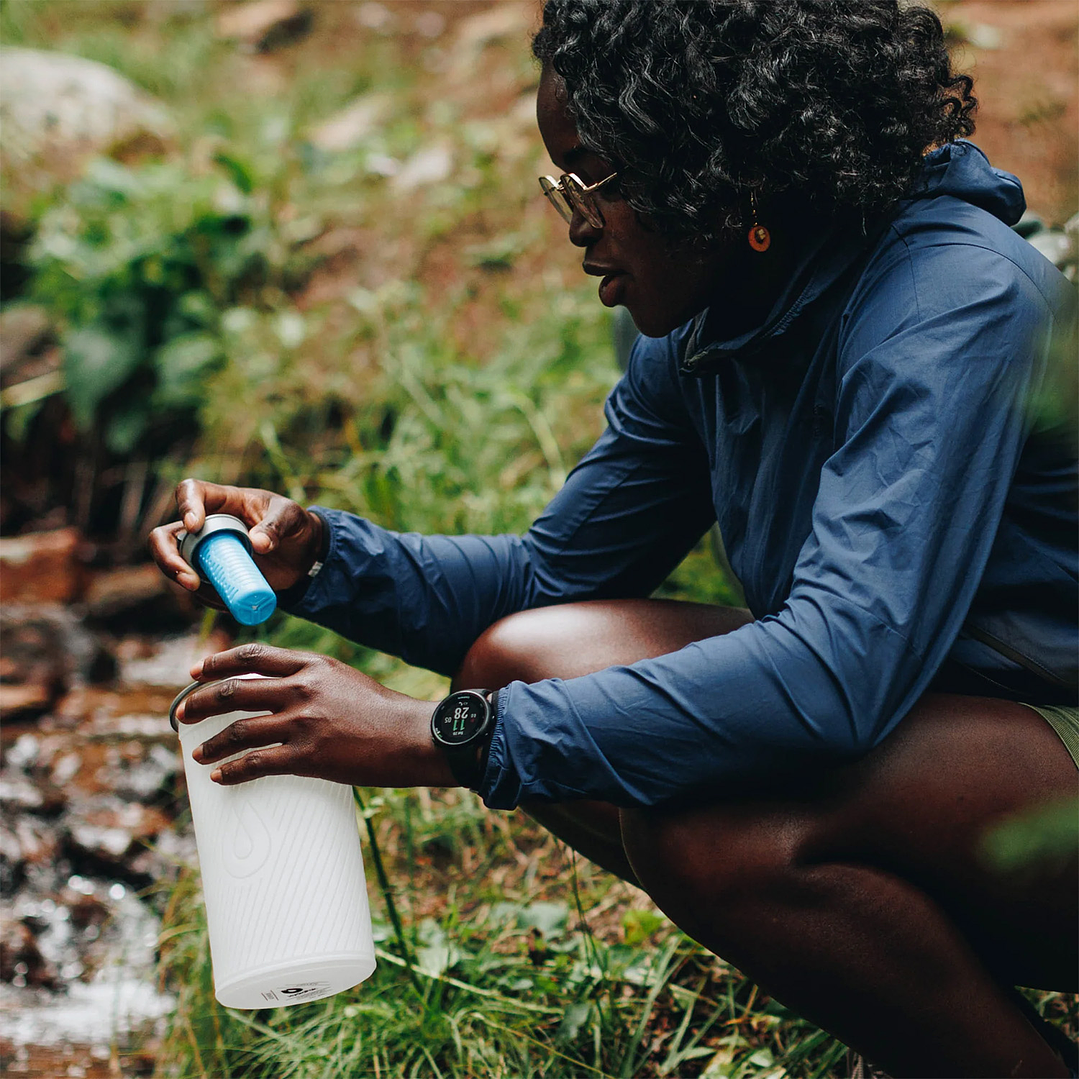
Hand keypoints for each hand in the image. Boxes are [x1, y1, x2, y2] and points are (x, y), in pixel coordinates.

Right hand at [149, 479, 323, 601]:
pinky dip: (208, 598)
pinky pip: (199, 589)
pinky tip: (229, 603)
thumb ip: (277, 525)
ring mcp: (204, 552)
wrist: (303, 554)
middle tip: (190, 580)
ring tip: (214, 595)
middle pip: (164, 536)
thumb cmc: (294, 525)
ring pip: (174, 565)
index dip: (185, 506)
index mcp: (222, 500)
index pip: (190, 491)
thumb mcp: (292, 518)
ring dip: (184, 582)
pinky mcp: (213, 575)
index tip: (195, 526)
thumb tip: (257, 544)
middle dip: (167, 557)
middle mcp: (205, 526)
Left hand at [172, 643, 454, 787]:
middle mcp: (302, 688)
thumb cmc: (383, 711)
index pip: (252, 656)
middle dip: (198, 702)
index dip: (217, 663)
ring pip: (238, 729)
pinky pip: (256, 763)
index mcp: (312, 665)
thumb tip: (280, 690)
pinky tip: (220, 777)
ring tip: (198, 753)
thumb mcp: (345, 679)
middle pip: (233, 691)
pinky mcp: (307, 756)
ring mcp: (303, 722)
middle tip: (182, 713)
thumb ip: (312, 680)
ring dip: (211, 743)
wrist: (412, 736)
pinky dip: (232, 771)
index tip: (195, 671)